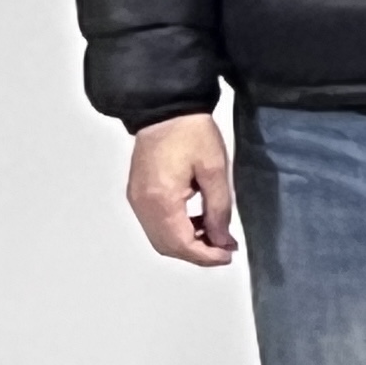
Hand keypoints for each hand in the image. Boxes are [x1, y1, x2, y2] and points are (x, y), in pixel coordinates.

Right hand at [126, 113, 237, 265]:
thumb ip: (218, 207)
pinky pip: (155, 224)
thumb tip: (222, 238)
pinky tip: (197, 223)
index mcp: (160, 200)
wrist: (165, 109)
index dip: (205, 255)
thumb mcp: (214, 168)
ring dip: (186, 243)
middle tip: (224, 249)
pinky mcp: (138, 194)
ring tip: (216, 236)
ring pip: (160, 238)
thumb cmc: (191, 132)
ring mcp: (137, 200)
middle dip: (196, 253)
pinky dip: (175, 231)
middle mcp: (142, 205)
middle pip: (167, 246)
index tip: (228, 255)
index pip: (181, 243)